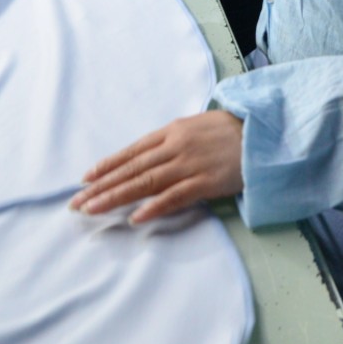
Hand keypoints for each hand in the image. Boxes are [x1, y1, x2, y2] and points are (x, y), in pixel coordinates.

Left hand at [70, 110, 244, 223]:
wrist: (265, 131)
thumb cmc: (232, 130)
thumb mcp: (197, 125)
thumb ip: (173, 139)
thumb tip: (150, 155)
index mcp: (172, 131)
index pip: (132, 151)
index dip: (107, 165)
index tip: (85, 179)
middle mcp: (175, 147)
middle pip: (131, 169)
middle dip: (102, 187)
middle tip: (77, 203)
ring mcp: (190, 165)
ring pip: (145, 183)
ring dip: (116, 197)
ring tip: (92, 209)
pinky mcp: (206, 182)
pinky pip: (174, 197)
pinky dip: (153, 207)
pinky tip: (135, 217)